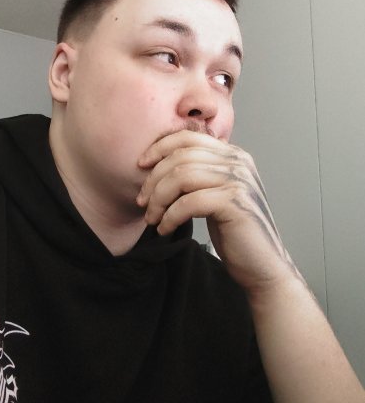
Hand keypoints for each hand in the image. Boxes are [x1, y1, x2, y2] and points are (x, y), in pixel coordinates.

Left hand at [137, 130, 294, 294]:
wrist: (262, 265)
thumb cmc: (234, 232)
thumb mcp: (215, 194)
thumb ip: (199, 174)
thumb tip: (159, 163)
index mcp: (233, 155)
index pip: (188, 137)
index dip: (159, 148)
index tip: (141, 166)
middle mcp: (238, 162)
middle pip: (181, 157)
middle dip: (154, 180)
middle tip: (142, 202)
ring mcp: (238, 181)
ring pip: (182, 176)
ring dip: (158, 199)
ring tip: (152, 218)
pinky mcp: (234, 203)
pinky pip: (189, 202)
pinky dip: (170, 216)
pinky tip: (165, 229)